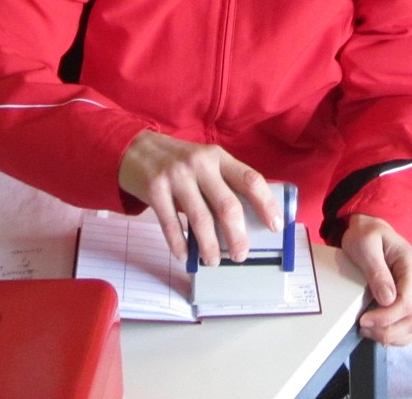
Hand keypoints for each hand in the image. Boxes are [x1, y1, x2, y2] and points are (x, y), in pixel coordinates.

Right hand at [118, 130, 277, 264]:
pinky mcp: (155, 189)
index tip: (276, 226)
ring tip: (213, 261)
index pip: (250, 179)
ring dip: (210, 246)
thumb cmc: (178, 162)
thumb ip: (223, 183)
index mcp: (218, 156)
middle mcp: (200, 164)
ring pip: (201, 219)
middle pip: (228, 205)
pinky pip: (171, 224)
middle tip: (241, 255)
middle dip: (238, 236)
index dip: (266, 204)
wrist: (136, 150)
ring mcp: (176, 176)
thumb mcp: (205, 162)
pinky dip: (179, 244)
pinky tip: (184, 256)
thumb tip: (247, 221)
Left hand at [342, 214, 411, 346]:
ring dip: (394, 336)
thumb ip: (377, 271)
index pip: (408, 302)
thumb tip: (387, 299)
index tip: (364, 321)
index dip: (387, 318)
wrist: (371, 230)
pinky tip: (381, 331)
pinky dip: (398, 335)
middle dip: (389, 331)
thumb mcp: (365, 246)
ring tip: (370, 331)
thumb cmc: (367, 235)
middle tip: (364, 328)